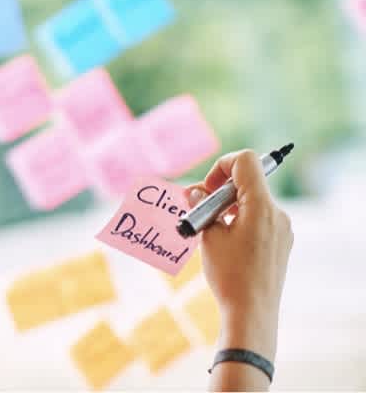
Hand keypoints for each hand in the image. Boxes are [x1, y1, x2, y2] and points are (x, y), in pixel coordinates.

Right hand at [185, 150, 292, 387]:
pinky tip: (223, 241)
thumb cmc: (230, 275)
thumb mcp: (209, 236)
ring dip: (227, 206)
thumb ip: (202, 207)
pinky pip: (258, 218)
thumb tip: (194, 192)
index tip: (207, 190)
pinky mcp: (280, 242)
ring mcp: (281, 229)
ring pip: (251, 201)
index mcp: (261, 206)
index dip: (221, 166)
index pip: (246, 161)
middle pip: (248, 181)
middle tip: (196, 206)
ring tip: (207, 228)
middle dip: (219, 188)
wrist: (251, 313)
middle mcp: (276, 213)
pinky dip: (238, 219)